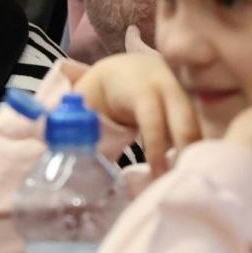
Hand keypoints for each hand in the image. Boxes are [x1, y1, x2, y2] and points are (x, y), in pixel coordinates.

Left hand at [74, 28, 199, 176]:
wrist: (124, 68)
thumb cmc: (100, 89)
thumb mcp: (84, 97)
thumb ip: (71, 116)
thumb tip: (48, 135)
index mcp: (139, 85)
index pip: (151, 114)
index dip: (156, 143)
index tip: (157, 172)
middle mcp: (168, 86)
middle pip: (185, 119)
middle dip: (185, 151)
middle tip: (180, 183)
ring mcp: (185, 94)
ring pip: (198, 125)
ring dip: (195, 154)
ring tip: (189, 183)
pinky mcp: (195, 106)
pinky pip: (203, 129)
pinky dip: (200, 150)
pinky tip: (196, 171)